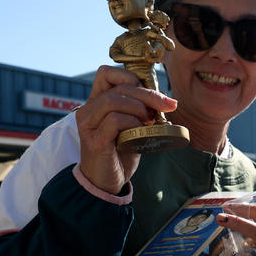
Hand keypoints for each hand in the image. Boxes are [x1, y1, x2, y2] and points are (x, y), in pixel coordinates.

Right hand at [76, 65, 176, 193]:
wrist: (106, 182)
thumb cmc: (120, 153)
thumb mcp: (132, 127)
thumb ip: (139, 110)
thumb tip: (164, 98)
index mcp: (96, 102)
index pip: (106, 73)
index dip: (130, 76)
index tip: (150, 92)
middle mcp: (88, 110)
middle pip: (118, 87)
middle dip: (148, 93)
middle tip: (166, 105)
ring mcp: (89, 124)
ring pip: (114, 100)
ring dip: (139, 108)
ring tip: (150, 121)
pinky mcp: (95, 140)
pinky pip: (115, 120)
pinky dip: (132, 122)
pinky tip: (141, 131)